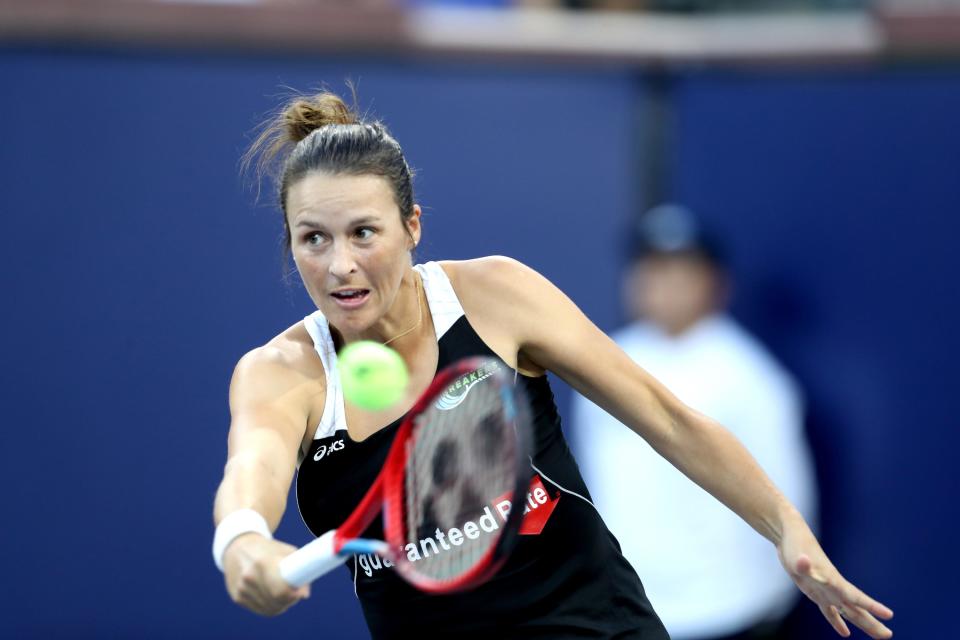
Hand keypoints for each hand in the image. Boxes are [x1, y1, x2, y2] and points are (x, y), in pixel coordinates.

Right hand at [222, 533, 309, 615]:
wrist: (237, 547)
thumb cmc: (268, 549)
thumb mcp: (285, 551)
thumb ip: (299, 569)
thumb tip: (305, 594)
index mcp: (263, 562)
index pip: (280, 590)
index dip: (293, 595)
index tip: (300, 592)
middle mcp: (249, 577)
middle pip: (276, 601)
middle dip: (290, 600)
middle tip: (296, 593)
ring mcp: (241, 588)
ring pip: (269, 609)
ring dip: (281, 605)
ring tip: (286, 594)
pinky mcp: (237, 597)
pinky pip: (259, 609)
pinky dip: (269, 607)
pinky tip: (274, 598)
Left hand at [778, 520, 893, 637]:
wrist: (790, 536)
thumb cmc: (796, 546)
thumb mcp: (797, 557)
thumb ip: (802, 564)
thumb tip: (803, 561)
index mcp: (833, 581)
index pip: (856, 597)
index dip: (872, 606)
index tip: (890, 615)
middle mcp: (833, 588)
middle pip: (856, 609)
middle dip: (872, 623)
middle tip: (888, 635)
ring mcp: (826, 590)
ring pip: (848, 612)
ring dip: (862, 623)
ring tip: (879, 635)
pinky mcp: (815, 592)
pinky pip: (829, 611)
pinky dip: (836, 622)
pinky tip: (845, 632)